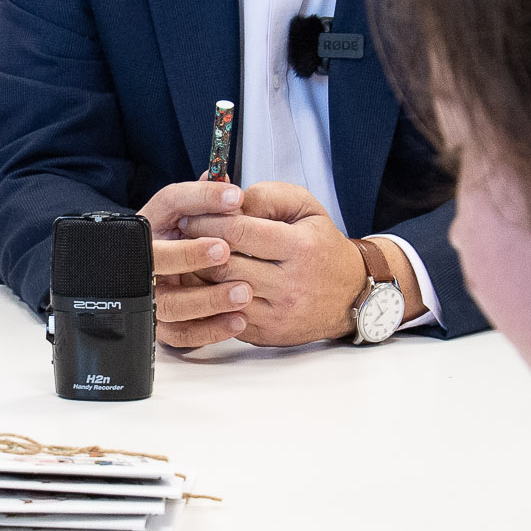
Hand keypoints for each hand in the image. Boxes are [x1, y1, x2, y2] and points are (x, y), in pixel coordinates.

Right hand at [140, 181, 249, 347]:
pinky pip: (181, 333)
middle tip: (224, 250)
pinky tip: (239, 320)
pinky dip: (210, 329)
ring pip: (169, 302)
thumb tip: (223, 179)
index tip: (236, 197)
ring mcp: (148, 293)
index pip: (171, 201)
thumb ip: (207, 198)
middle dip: (189, 254)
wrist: (157, 276)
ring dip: (207, 298)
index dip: (202, 197)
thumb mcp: (192, 213)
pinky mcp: (159, 324)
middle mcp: (144, 257)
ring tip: (244, 292)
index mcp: (154, 221)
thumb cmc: (184, 239)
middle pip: (154, 257)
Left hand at [181, 181, 372, 346]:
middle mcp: (289, 284)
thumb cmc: (321, 246)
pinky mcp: (265, 334)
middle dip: (196, 248)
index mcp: (300, 248)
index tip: (190, 215)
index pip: (239, 232)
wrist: (349, 296)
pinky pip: (224, 317)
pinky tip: (201, 284)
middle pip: (225, 265)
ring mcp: (276, 313)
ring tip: (186, 259)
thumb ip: (267, 196)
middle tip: (181, 236)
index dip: (208, 221)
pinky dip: (207, 300)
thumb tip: (229, 200)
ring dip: (197, 276)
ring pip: (220, 294)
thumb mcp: (305, 208)